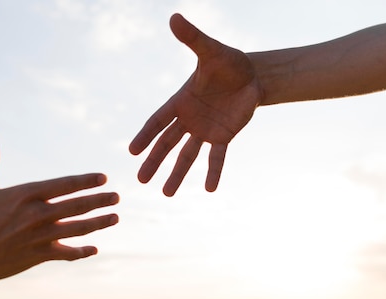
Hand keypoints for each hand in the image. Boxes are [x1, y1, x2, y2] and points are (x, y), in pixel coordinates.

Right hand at [0, 133, 119, 284]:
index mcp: (25, 195)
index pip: (63, 185)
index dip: (85, 181)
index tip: (102, 177)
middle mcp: (37, 216)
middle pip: (76, 206)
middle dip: (99, 200)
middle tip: (117, 197)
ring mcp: (40, 238)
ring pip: (77, 228)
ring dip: (99, 223)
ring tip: (115, 217)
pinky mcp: (39, 256)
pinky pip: (67, 253)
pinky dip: (81, 251)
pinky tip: (94, 248)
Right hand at [129, 13, 262, 195]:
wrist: (253, 75)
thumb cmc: (229, 61)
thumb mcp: (211, 50)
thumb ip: (192, 38)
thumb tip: (174, 16)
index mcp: (180, 100)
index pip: (158, 121)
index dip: (145, 136)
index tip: (131, 151)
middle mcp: (188, 119)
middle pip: (167, 144)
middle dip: (154, 162)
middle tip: (140, 180)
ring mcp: (204, 130)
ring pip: (187, 156)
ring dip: (177, 174)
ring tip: (166, 194)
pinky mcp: (223, 136)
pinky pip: (216, 157)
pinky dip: (213, 172)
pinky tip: (209, 189)